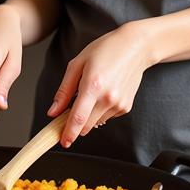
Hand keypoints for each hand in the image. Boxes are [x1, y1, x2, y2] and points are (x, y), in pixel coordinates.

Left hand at [48, 20, 156, 146]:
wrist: (136, 47)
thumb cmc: (105, 50)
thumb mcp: (77, 64)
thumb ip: (64, 91)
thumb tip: (53, 112)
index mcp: (93, 85)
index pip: (78, 118)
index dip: (68, 133)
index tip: (62, 142)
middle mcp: (108, 98)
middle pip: (86, 126)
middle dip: (75, 125)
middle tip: (69, 110)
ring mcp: (119, 104)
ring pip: (95, 122)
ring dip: (88, 116)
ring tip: (91, 92)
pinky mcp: (126, 107)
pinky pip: (106, 117)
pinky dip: (100, 111)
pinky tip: (104, 93)